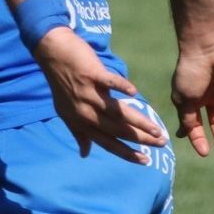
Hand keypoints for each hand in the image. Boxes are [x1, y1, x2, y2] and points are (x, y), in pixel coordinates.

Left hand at [33, 29, 167, 162]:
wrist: (52, 53)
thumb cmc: (61, 83)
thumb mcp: (65, 113)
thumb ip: (78, 133)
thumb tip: (84, 154)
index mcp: (81, 122)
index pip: (107, 143)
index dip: (126, 153)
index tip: (145, 160)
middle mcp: (84, 112)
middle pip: (117, 130)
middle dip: (141, 139)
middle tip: (161, 143)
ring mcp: (88, 93)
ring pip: (117, 112)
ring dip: (139, 121)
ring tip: (157, 129)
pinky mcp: (91, 74)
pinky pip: (109, 82)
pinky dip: (121, 86)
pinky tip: (134, 93)